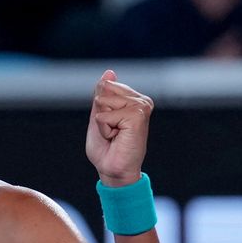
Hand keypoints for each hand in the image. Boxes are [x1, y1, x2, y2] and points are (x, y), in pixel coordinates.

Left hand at [85, 70, 153, 186]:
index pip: (105, 87)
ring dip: (103, 123)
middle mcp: (141, 101)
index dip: (100, 109)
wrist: (113, 170)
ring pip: (104, 102)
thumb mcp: (99, 116)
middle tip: (112, 132)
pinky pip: (105, 115)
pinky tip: (117, 138)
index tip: (110, 126)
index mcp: (134, 99)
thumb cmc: (107, 148)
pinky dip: (105, 129)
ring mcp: (141, 107)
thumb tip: (109, 72)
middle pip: (104, 91)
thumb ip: (103, 94)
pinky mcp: (137, 115)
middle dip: (101, 115)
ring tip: (115, 135)